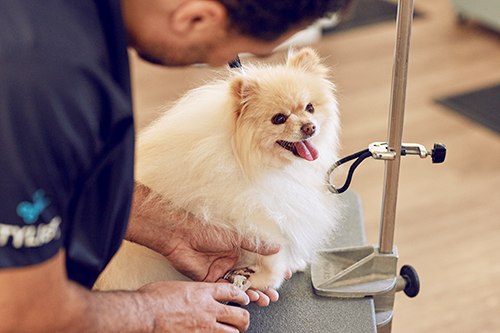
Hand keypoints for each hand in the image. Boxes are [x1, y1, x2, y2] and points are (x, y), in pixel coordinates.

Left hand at [127, 183, 287, 305]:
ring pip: (241, 285)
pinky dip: (237, 295)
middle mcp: (231, 259)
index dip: (272, 269)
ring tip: (264, 298)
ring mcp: (221, 270)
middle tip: (274, 293)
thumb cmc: (205, 228)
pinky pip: (226, 290)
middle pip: (252, 276)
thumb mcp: (236, 235)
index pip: (259, 260)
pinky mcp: (210, 279)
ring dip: (254, 293)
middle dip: (265, 286)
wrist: (180, 235)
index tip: (284, 274)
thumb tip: (275, 247)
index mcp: (238, 247)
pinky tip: (246, 298)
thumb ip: (256, 244)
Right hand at [139, 280, 249, 332]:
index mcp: (204, 291)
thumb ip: (192, 291)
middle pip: (240, 314)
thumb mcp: (179, 286)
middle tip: (242, 320)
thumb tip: (195, 295)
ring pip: (232, 332)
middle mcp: (209, 308)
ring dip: (233, 332)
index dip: (241, 296)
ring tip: (231, 332)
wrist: (145, 313)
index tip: (243, 299)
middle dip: (243, 319)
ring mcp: (205, 326)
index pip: (232, 291)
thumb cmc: (154, 298)